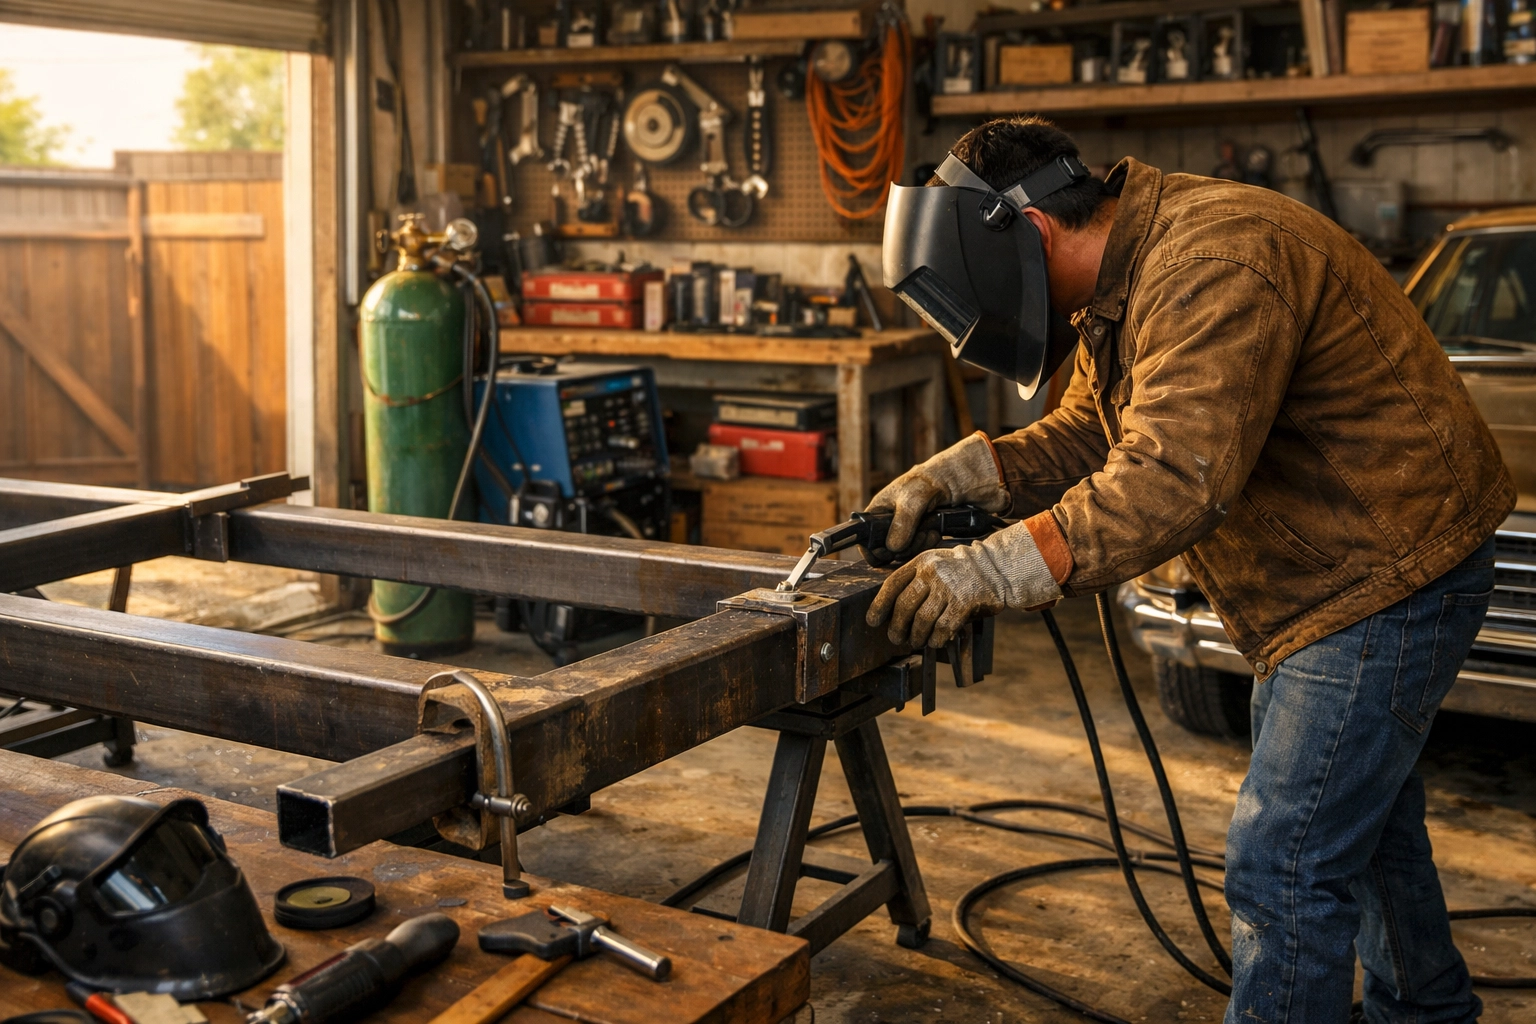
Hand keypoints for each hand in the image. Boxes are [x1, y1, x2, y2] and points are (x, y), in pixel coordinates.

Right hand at [863, 433, 1009, 561]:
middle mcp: (890, 522)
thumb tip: (893, 548)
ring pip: (904, 553)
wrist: (962, 479)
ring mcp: (907, 530)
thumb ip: (902, 524)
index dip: (873, 549)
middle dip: (902, 549)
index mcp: (879, 510)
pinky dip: (927, 545)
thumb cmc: (932, 481)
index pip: (865, 538)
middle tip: (918, 538)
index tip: (888, 552)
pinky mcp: (922, 534)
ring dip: (917, 547)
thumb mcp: (913, 500)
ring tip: (930, 533)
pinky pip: (919, 549)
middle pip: (886, 550)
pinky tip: (936, 534)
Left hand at [866, 522, 1061, 647]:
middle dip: (897, 627)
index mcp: (921, 562)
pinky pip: (943, 627)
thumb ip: (916, 581)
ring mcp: (949, 586)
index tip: (872, 621)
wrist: (996, 567)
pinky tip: (935, 642)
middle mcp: (933, 572)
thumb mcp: (935, 565)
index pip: (892, 584)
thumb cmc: (960, 572)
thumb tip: (894, 613)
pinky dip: (936, 639)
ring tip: (916, 642)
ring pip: (922, 620)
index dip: (879, 605)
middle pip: (905, 606)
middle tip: (896, 638)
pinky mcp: (964, 602)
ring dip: (917, 636)